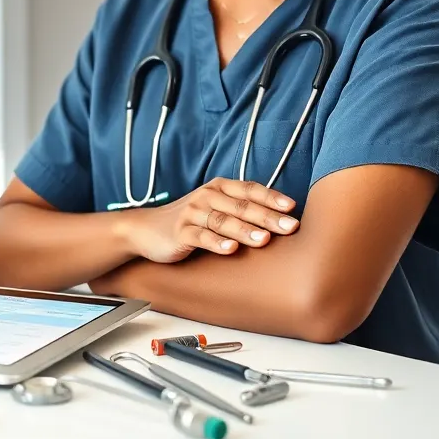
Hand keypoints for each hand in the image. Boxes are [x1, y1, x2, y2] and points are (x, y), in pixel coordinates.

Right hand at [128, 178, 299, 261]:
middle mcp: (206, 196)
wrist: (146, 229)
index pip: (249, 189)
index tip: (292, 208)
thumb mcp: (214, 208)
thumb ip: (240, 209)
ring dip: (245, 230)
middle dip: (268, 217)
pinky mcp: (180, 232)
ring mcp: (192, 213)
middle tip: (290, 227)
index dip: (271, 197)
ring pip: (223, 221)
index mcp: (219, 188)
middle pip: (241, 206)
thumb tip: (280, 220)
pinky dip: (216, 243)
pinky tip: (230, 250)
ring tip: (264, 240)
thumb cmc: (189, 220)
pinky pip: (200, 237)